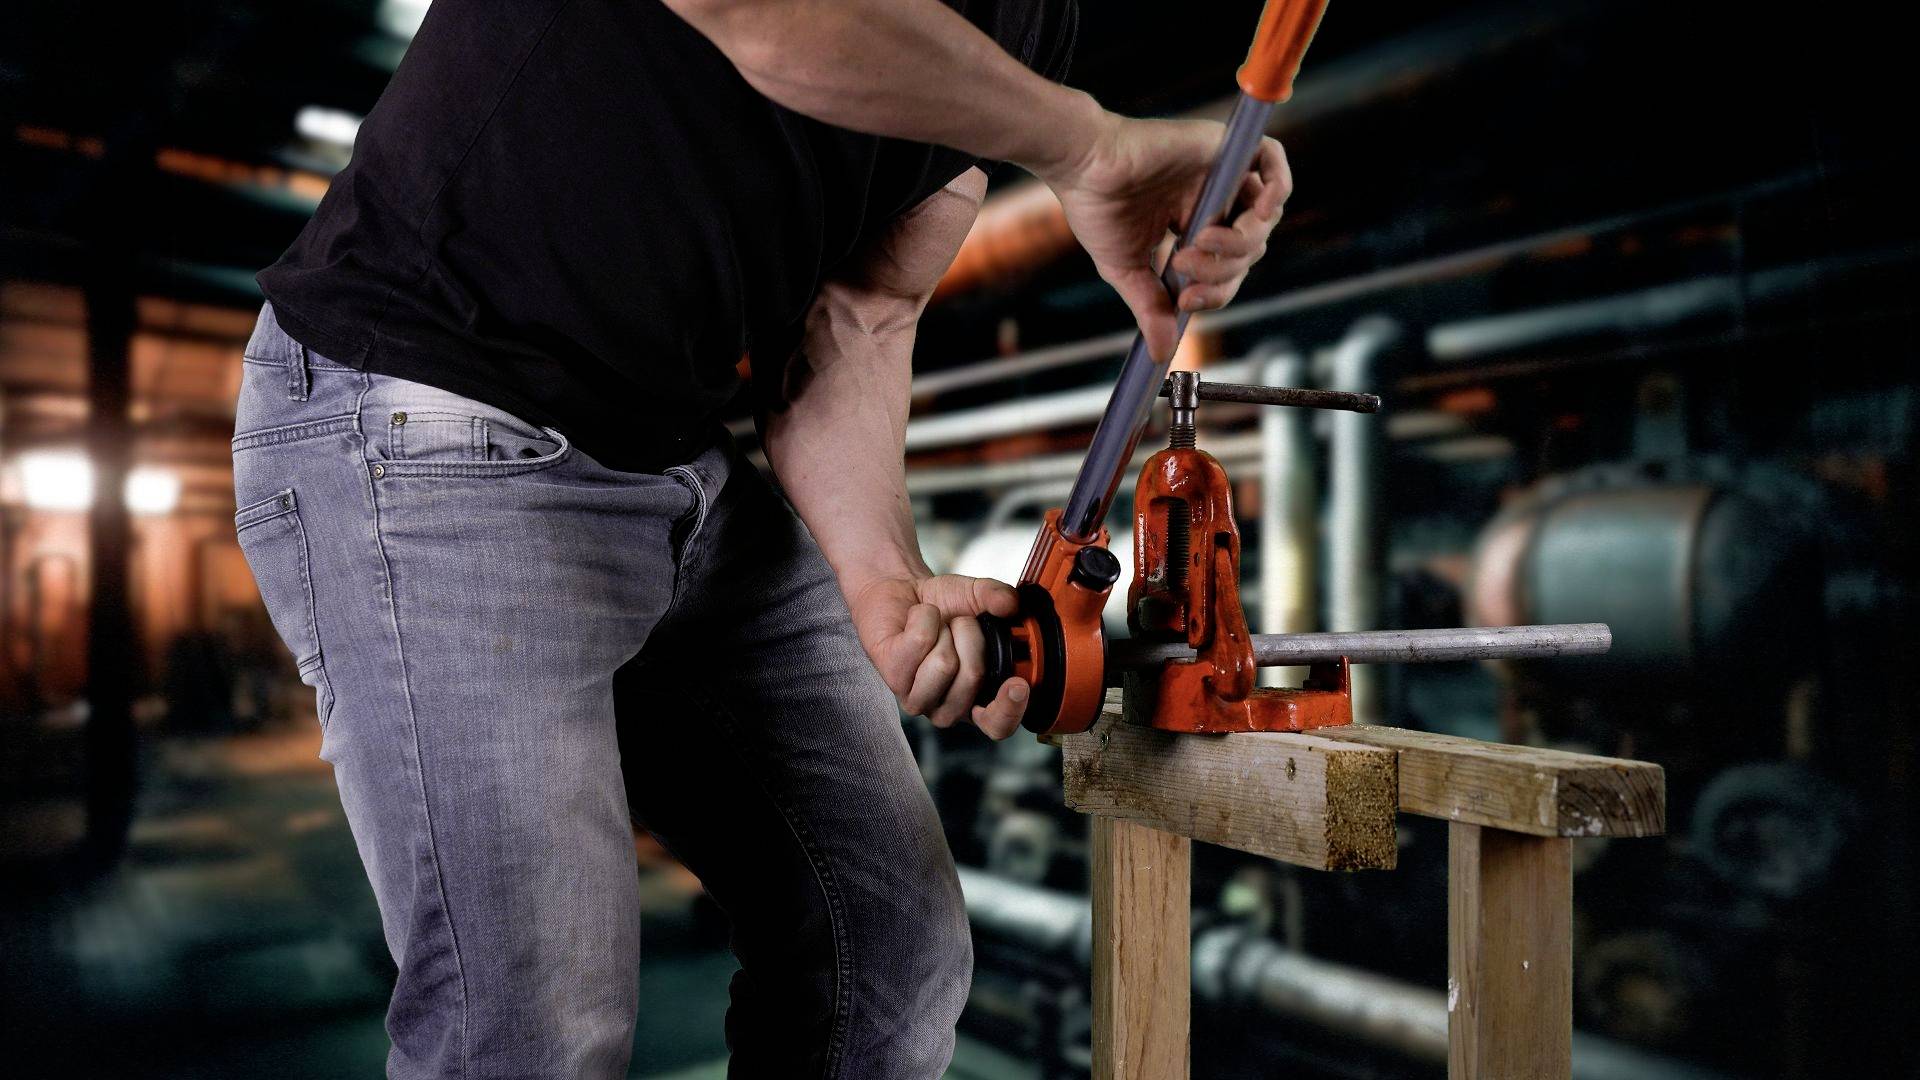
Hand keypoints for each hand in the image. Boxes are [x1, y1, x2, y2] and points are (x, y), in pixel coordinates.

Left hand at [848, 573, 1031, 738]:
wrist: (901, 593)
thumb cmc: (941, 606)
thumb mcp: (978, 598)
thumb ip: (998, 598)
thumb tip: (1010, 604)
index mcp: (978, 699)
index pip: (998, 725)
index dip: (1010, 709)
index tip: (1018, 685)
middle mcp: (948, 707)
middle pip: (973, 677)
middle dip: (971, 637)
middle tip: (959, 626)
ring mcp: (917, 697)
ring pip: (944, 663)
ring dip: (944, 630)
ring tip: (936, 627)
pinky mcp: (892, 678)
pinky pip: (919, 641)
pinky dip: (923, 617)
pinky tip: (915, 620)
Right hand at [1037, 113, 1291, 361]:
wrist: (1085, 167)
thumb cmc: (1097, 211)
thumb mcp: (1128, 270)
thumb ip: (1151, 308)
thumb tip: (1162, 353)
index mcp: (1191, 224)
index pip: (1229, 268)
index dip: (1216, 291)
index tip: (1186, 300)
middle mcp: (1212, 198)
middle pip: (1250, 247)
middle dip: (1223, 270)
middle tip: (1183, 265)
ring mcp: (1221, 172)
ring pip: (1264, 215)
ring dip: (1240, 242)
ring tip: (1199, 242)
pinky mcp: (1225, 146)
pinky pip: (1273, 162)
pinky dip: (1276, 190)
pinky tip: (1256, 211)